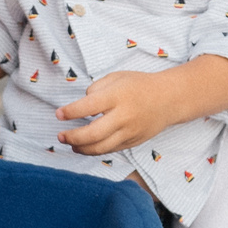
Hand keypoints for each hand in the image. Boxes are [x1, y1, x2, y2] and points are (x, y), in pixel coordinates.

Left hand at [57, 70, 180, 153]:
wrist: (169, 99)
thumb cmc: (139, 85)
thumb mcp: (116, 77)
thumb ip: (96, 88)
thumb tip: (81, 105)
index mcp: (118, 96)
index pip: (88, 106)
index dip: (70, 112)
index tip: (59, 114)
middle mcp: (124, 116)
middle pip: (93, 133)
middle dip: (72, 137)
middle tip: (60, 136)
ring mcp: (129, 132)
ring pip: (100, 148)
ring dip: (81, 148)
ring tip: (70, 144)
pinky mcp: (133, 142)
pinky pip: (110, 150)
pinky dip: (95, 150)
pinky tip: (85, 146)